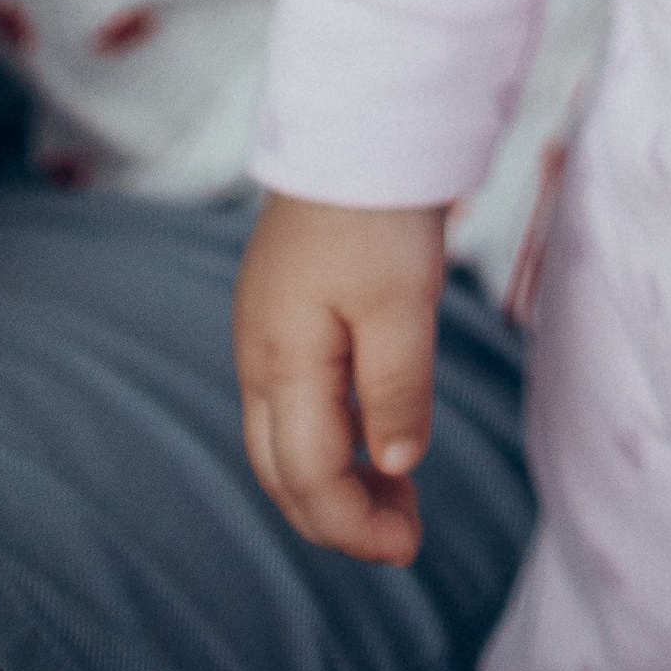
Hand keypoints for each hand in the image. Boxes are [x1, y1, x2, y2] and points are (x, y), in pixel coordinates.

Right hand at [235, 193, 446, 563]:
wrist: (353, 123)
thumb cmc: (376, 210)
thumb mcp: (402, 303)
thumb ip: (396, 389)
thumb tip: (396, 468)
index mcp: (282, 362)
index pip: (308, 477)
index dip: (356, 525)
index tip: (411, 547)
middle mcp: (259, 357)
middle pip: (284, 472)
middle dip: (339, 517)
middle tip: (405, 535)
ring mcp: (264, 335)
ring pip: (285, 440)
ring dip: (336, 480)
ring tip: (399, 498)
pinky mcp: (282, 314)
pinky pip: (295, 402)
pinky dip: (331, 438)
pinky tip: (374, 436)